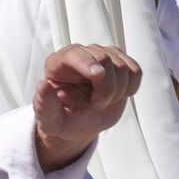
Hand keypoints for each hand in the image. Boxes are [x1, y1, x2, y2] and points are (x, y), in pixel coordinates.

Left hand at [32, 43, 140, 170]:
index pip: (75, 54)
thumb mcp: (48, 118)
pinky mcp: (119, 64)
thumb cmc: (60, 119)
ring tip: (102, 101)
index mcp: (57, 64)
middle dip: (106, 89)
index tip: (97, 75)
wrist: (79, 123)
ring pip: (123, 66)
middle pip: (104, 59)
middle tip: (96, 105)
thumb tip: (43, 85)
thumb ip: (44, 103)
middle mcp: (79, 54)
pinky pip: (136, 71)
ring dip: (118, 91)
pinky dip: (132, 87)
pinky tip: (119, 96)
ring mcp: (101, 56)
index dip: (87, 62)